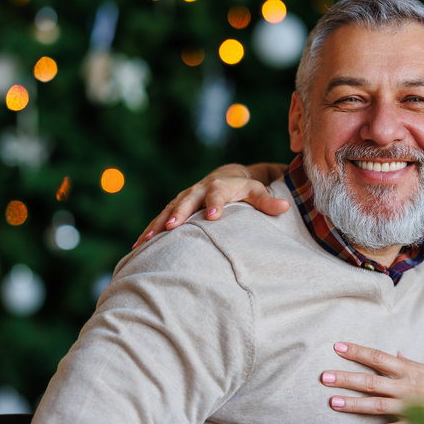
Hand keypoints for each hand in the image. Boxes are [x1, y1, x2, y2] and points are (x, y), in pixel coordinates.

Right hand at [132, 164, 289, 248]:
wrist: (224, 177)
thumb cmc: (244, 189)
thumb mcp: (258, 191)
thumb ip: (269, 201)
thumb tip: (286, 207)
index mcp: (220, 186)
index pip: (218, 194)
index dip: (216, 204)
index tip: (214, 217)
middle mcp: (198, 190)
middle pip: (187, 201)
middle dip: (179, 213)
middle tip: (171, 227)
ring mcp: (184, 199)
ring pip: (168, 210)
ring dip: (157, 223)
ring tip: (146, 240)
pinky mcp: (175, 208)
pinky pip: (159, 219)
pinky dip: (149, 230)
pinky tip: (137, 245)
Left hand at [323, 342, 423, 423]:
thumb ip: (411, 364)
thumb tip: (395, 354)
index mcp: (411, 369)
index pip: (379, 357)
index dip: (357, 352)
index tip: (337, 347)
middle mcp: (408, 387)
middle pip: (371, 381)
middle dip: (346, 378)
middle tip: (324, 376)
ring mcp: (411, 407)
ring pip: (376, 405)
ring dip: (353, 404)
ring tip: (332, 402)